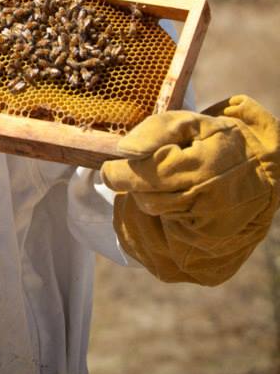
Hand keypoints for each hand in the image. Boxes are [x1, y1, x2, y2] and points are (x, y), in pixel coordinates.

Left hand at [101, 95, 279, 284]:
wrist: (266, 171)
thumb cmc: (222, 141)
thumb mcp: (192, 123)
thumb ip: (156, 131)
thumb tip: (124, 151)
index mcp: (201, 170)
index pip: (146, 176)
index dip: (119, 173)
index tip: (109, 169)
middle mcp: (207, 203)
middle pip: (147, 200)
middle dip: (133, 187)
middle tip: (130, 176)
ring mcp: (211, 230)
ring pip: (156, 220)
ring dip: (144, 203)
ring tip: (152, 188)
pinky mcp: (211, 250)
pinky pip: (168, 243)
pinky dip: (158, 225)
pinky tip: (165, 208)